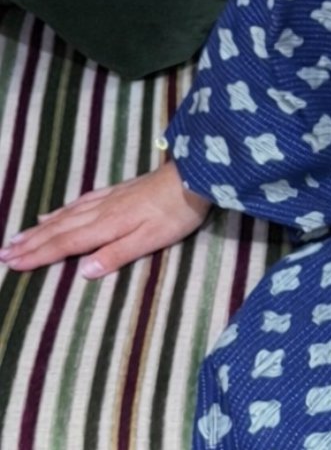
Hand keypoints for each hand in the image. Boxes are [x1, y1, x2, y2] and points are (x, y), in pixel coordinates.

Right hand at [0, 159, 210, 278]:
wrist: (193, 177)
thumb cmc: (177, 214)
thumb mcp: (150, 240)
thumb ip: (117, 255)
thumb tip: (83, 271)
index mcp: (106, 226)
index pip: (65, 245)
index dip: (38, 256)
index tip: (13, 264)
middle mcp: (99, 212)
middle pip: (57, 231)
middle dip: (29, 244)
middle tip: (4, 254)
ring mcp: (106, 200)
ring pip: (64, 217)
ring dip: (38, 229)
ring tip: (16, 237)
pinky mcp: (115, 192)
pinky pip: (78, 203)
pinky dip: (60, 211)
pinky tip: (50, 214)